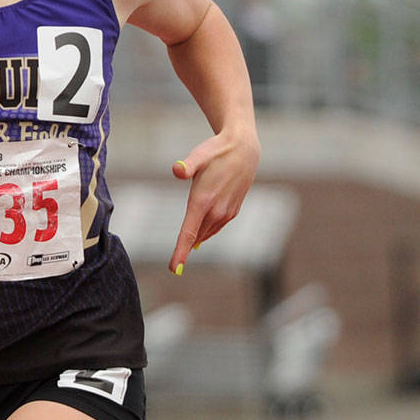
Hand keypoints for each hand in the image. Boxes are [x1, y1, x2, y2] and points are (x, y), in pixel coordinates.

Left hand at [167, 129, 259, 273]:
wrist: (245, 149)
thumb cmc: (217, 151)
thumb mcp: (200, 155)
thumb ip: (187, 165)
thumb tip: (177, 170)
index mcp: (203, 201)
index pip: (189, 233)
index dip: (181, 252)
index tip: (175, 269)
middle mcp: (216, 211)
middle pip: (196, 237)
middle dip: (185, 250)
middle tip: (175, 266)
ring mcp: (226, 212)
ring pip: (206, 232)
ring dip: (196, 240)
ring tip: (185, 251)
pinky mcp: (233, 210)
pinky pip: (216, 227)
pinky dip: (206, 232)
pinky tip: (201, 234)